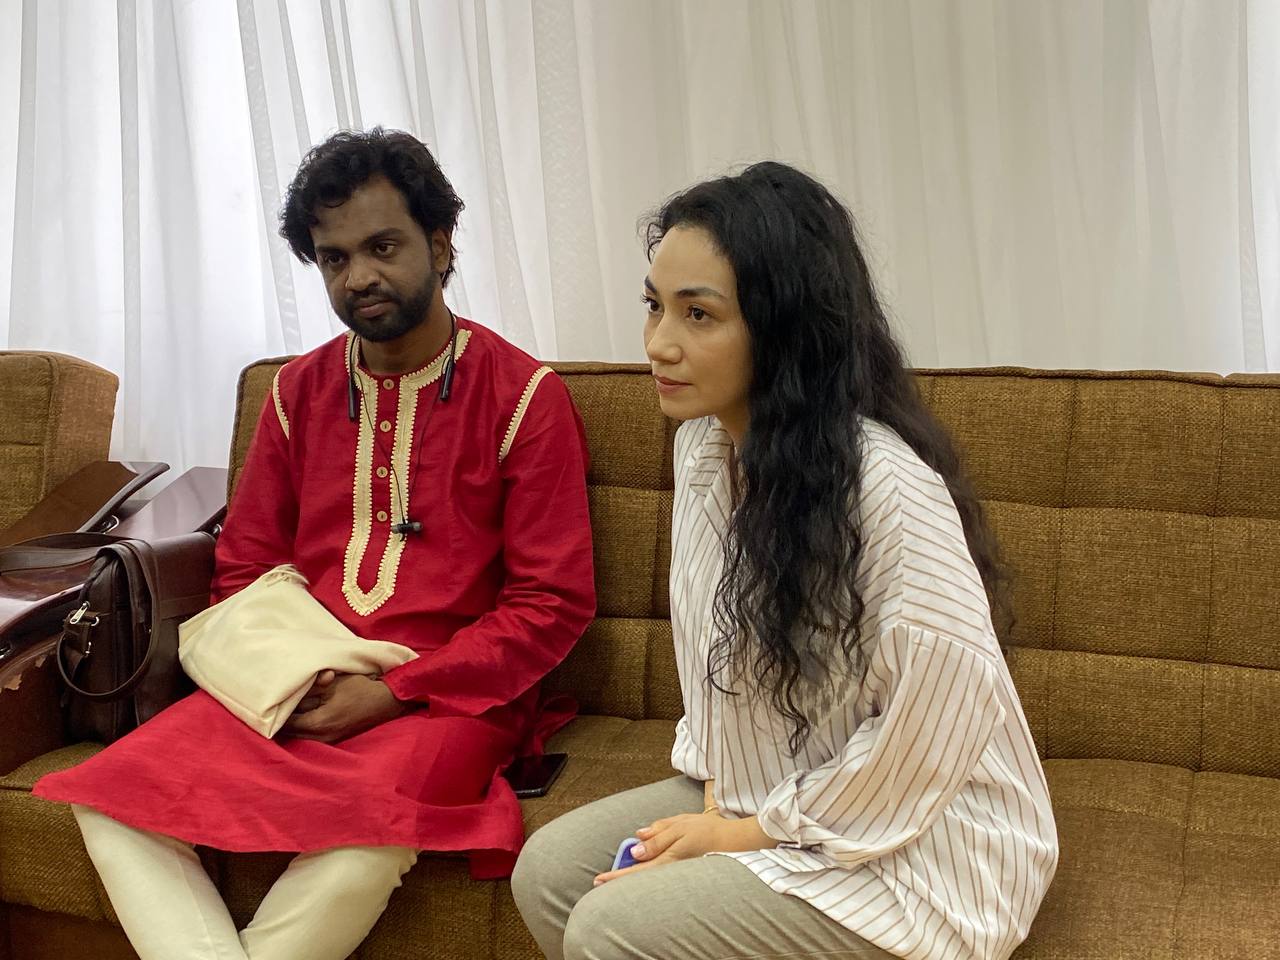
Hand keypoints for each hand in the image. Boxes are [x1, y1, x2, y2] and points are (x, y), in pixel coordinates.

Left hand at [281, 674, 405, 742]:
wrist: (387, 701)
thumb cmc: (361, 689)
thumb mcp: (333, 683)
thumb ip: (310, 687)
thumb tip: (291, 688)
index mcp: (318, 724)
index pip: (285, 722)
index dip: (274, 712)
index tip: (267, 701)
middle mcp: (321, 737)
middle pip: (289, 732)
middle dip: (280, 719)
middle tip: (271, 705)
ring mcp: (328, 740)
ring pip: (299, 735)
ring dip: (291, 724)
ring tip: (283, 710)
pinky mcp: (334, 738)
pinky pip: (310, 735)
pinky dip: (303, 726)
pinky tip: (300, 715)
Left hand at [592, 811, 778, 884]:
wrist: (734, 840)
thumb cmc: (708, 831)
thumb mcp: (681, 826)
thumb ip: (657, 835)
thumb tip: (635, 845)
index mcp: (667, 857)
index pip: (636, 870)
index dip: (616, 875)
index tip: (598, 880)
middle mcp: (670, 867)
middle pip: (639, 877)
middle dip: (619, 879)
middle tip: (599, 882)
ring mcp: (676, 869)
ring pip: (648, 875)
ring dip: (631, 876)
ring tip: (614, 875)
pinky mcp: (680, 866)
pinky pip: (658, 870)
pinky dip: (645, 870)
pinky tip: (639, 866)